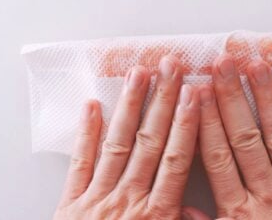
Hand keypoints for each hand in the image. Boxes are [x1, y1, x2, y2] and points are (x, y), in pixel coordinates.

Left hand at [54, 56, 201, 219]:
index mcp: (156, 214)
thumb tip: (199, 211)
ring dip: (130, 107)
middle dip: (162, 101)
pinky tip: (92, 106)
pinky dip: (86, 134)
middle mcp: (128, 200)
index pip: (175, 160)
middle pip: (150, 142)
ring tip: (138, 74)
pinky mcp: (71, 203)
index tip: (194, 94)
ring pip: (119, 144)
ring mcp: (98, 198)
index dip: (185, 124)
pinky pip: (80, 163)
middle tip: (171, 67)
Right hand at [192, 55, 271, 219]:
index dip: (206, 123)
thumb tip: (181, 206)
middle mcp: (268, 196)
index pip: (217, 158)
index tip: (196, 93)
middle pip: (245, 140)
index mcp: (239, 213)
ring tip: (259, 67)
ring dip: (269, 101)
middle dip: (232, 98)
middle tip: (223, 64)